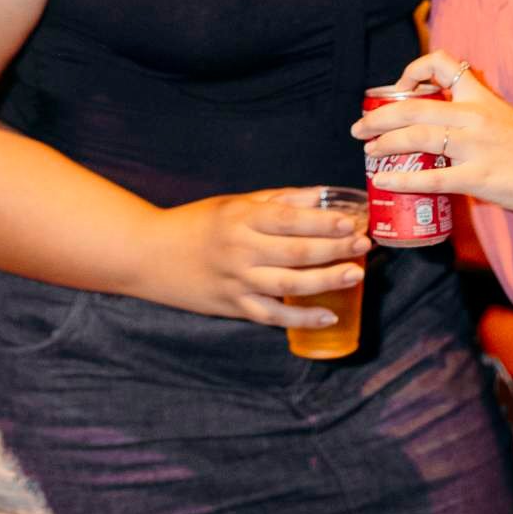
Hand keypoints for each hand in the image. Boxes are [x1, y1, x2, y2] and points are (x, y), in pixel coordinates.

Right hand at [148, 187, 370, 328]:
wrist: (148, 255)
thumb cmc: (196, 223)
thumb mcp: (235, 203)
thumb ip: (279, 201)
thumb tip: (322, 196)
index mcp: (241, 218)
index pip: (291, 219)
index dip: (325, 222)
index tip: (354, 221)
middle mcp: (240, 250)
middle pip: (297, 251)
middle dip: (335, 249)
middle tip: (364, 245)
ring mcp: (237, 281)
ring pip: (290, 284)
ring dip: (327, 280)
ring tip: (356, 274)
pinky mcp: (233, 307)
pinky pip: (274, 315)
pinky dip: (303, 317)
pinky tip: (330, 315)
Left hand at [350, 49, 512, 215]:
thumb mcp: (503, 115)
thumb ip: (472, 114)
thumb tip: (438, 123)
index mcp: (480, 97)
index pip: (441, 63)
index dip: (412, 71)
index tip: (398, 88)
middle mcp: (474, 116)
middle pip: (414, 107)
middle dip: (379, 117)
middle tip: (359, 128)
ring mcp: (475, 147)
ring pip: (416, 137)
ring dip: (384, 143)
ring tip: (367, 151)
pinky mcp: (478, 178)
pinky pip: (431, 178)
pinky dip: (402, 178)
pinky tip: (384, 180)